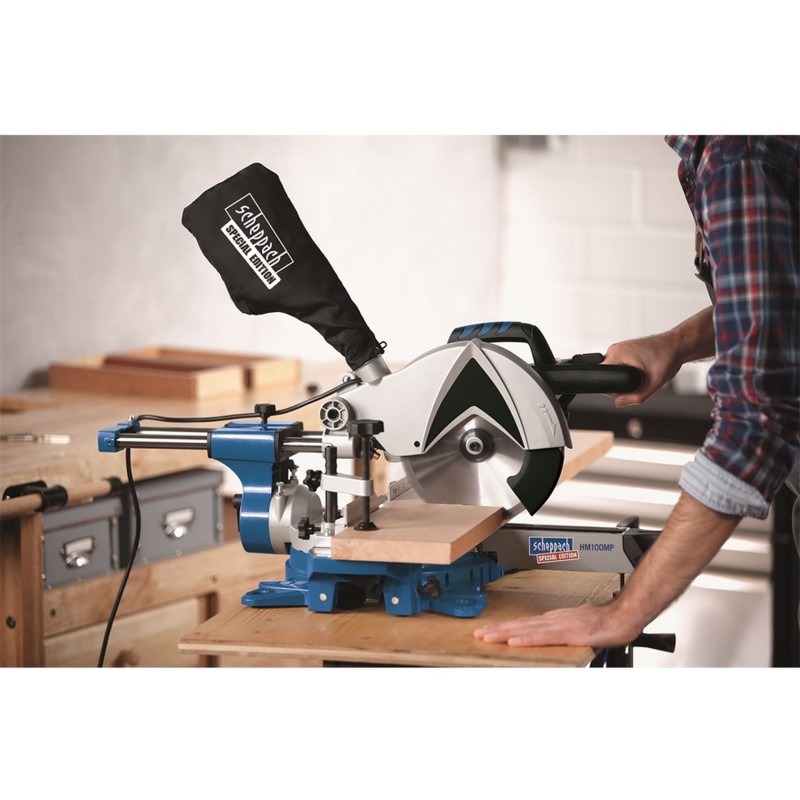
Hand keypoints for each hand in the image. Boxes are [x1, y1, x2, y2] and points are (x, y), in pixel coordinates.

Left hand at [473, 603, 640, 648]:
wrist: (623, 616)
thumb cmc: (604, 622)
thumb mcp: (578, 627)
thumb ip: (563, 632)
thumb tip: (550, 638)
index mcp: (555, 619)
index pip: (525, 624)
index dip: (505, 628)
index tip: (489, 631)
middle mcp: (553, 619)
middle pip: (520, 624)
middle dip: (498, 630)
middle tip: (478, 634)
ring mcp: (560, 625)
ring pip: (526, 629)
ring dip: (505, 633)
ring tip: (488, 638)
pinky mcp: (568, 633)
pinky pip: (544, 637)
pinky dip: (527, 638)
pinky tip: (515, 641)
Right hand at [603, 333, 682, 407]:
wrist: (677, 345)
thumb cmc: (668, 357)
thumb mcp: (653, 383)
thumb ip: (635, 397)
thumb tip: (619, 404)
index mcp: (618, 353)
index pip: (601, 375)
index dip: (611, 388)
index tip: (626, 390)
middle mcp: (615, 349)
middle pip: (606, 374)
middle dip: (620, 384)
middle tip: (640, 382)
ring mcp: (619, 348)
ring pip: (613, 370)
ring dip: (624, 377)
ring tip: (642, 374)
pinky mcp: (624, 350)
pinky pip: (618, 365)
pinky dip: (627, 371)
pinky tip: (640, 371)